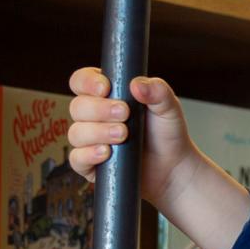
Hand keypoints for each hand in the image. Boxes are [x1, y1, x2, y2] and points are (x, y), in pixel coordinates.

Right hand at [66, 69, 204, 199]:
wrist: (173, 167)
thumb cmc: (167, 134)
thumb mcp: (168, 107)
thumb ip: (158, 91)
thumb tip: (137, 84)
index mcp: (106, 95)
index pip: (82, 81)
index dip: (87, 82)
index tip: (106, 88)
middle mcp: (94, 117)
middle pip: (77, 107)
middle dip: (99, 109)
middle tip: (125, 114)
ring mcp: (91, 141)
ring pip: (76, 133)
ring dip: (98, 132)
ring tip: (123, 135)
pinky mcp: (91, 165)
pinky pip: (77, 159)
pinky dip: (89, 155)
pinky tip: (106, 153)